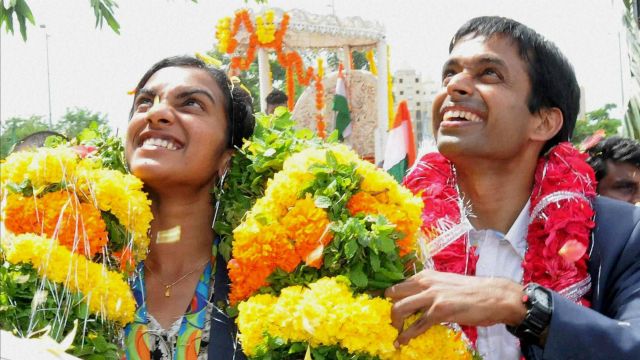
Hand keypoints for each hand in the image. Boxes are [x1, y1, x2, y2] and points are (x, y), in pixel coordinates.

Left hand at [384, 269, 525, 345]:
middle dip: (388, 311)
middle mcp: (425, 283)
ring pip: (399, 310)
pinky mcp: (440, 311)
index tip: (383, 309)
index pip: (397, 286)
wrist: (495, 295)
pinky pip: (417, 326)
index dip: (388, 299)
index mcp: (425, 276)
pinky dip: (406, 335)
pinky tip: (402, 342)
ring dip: (395, 324)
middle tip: (392, 323)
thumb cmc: (471, 291)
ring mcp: (431, 297)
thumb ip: (428, 289)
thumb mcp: (445, 283)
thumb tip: (414, 301)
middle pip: (393, 295)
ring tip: (397, 333)